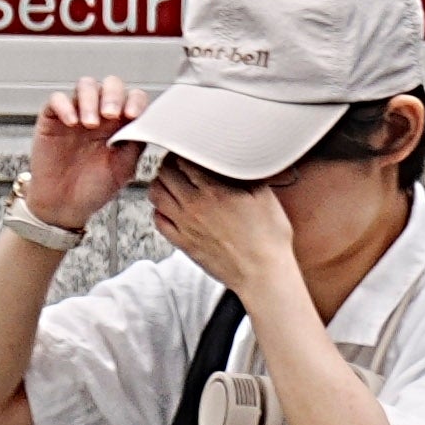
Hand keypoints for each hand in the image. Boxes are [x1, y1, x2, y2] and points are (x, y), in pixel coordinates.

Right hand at [23, 77, 146, 232]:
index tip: (133, 115)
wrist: (65, 205)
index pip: (133, 97)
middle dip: (113, 96)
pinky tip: (71, 123)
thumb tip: (147, 124)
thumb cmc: (94, 188)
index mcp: (120, 124)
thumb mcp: (124, 168)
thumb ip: (136, 143)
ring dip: (90, 100)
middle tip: (110, 116)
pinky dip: (65, 106)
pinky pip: (57, 100)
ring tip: (90, 123)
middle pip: (110, 84)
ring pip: (85, 86)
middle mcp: (99, 114)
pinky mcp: (52, 119)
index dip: (135, 101)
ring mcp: (75, 114)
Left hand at [143, 161, 309, 318]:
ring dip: (161, 184)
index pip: (184, 160)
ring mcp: (184, 225)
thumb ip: (245, 174)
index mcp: (214, 191)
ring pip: (155, 195)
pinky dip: (159, 209)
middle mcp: (194, 206)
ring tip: (171, 182)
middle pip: (164, 174)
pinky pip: (157, 220)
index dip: (184, 152)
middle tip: (178, 164)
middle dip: (169, 164)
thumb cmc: (268, 238)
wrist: (263, 273)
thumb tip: (235, 160)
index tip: (189, 152)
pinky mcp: (182, 243)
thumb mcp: (264, 196)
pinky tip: (170, 207)